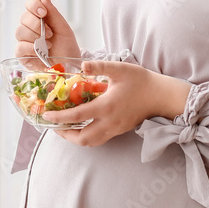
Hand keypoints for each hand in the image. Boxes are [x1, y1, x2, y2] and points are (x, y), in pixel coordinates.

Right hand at [14, 0, 80, 59]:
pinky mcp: (22, 55)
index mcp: (40, 18)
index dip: (33, 5)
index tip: (43, 12)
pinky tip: (41, 52)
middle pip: (23, 17)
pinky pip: (19, 47)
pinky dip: (30, 48)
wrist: (69, 66)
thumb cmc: (67, 47)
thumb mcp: (64, 28)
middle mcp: (30, 27)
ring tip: (48, 45)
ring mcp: (25, 41)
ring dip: (35, 37)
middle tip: (50, 33)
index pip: (29, 4)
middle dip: (37, 25)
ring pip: (20, 31)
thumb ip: (53, 13)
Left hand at [44, 60, 190, 146]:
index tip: (46, 116)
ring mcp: (116, 129)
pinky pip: (100, 139)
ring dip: (76, 138)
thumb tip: (82, 65)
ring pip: (91, 142)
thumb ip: (99, 66)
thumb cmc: (141, 81)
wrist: (162, 96)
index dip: (59, 117)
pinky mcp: (120, 130)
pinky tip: (83, 124)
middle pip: (82, 139)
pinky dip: (87, 135)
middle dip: (65, 134)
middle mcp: (110, 122)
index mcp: (107, 107)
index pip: (77, 116)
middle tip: (54, 125)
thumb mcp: (119, 69)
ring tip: (66, 128)